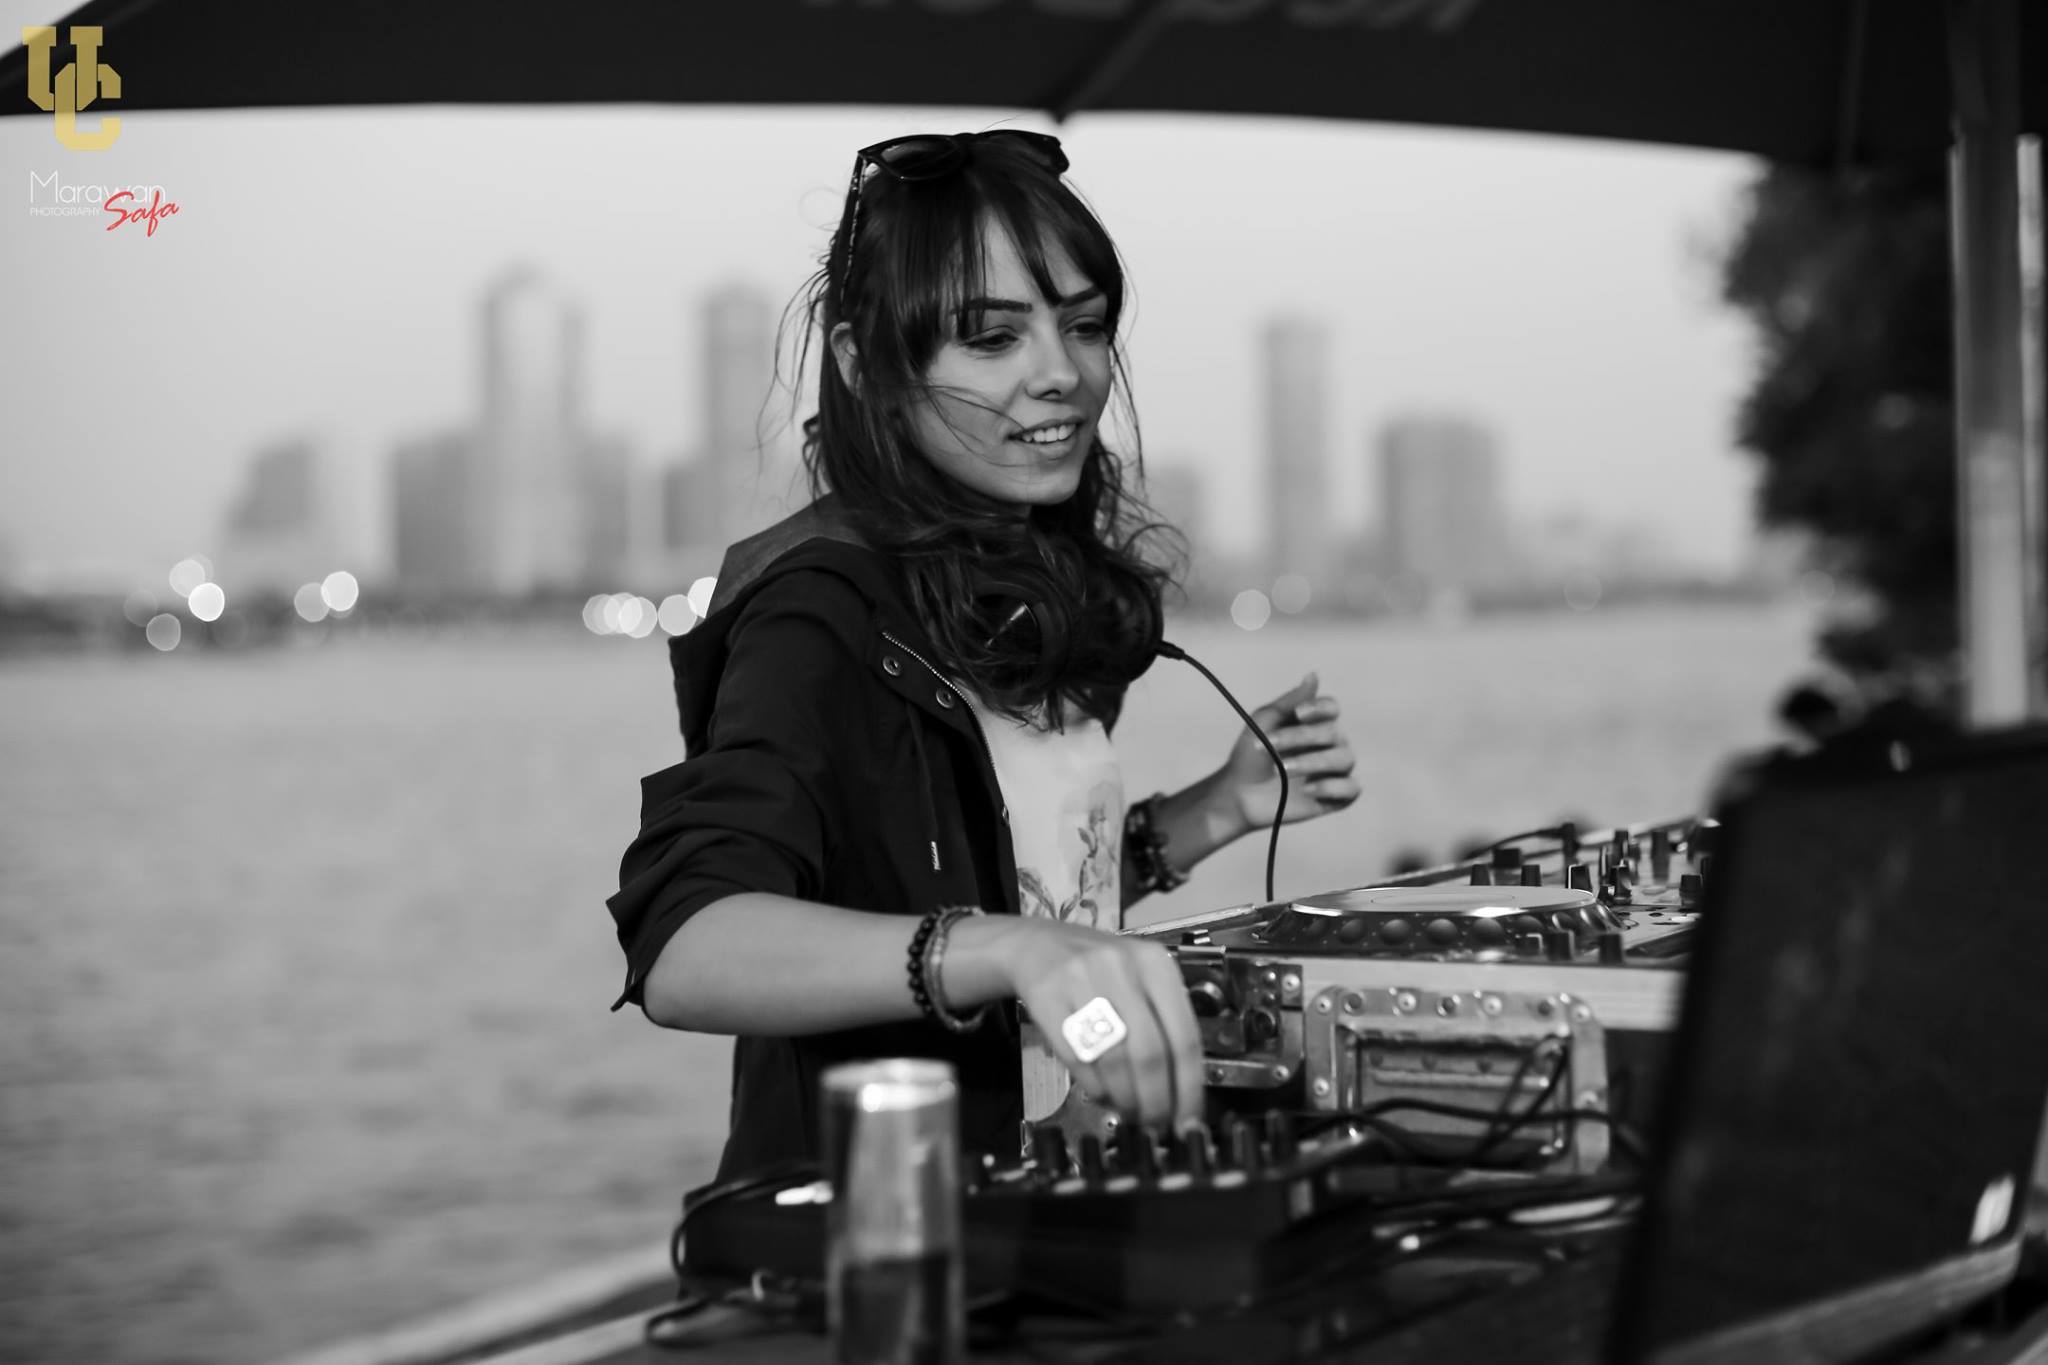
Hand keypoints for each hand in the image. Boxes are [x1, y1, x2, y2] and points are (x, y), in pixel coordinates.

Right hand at [954, 915, 1203, 1130]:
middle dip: (1156, 1100)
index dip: (1188, 1087)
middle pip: (1150, 1053)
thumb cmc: (1098, 969)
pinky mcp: (1049, 998)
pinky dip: (1095, 1086)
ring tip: (1130, 1110)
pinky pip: (1078, 1058)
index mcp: (1156, 964)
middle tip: (1156, 1122)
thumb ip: (1163, 1025)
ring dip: (1125, 1098)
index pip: (1184, 1036)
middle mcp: (1122, 967)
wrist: (1038, 944)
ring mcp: (1082, 981)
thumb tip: (1181, 1093)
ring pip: (1114, 1059)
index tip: (1188, 1118)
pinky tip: (1102, 1091)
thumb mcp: (1139, 979)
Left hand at [1218, 672, 1359, 830]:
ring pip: (1345, 758)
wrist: (1238, 795)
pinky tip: (1307, 789)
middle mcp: (1330, 745)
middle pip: (1334, 733)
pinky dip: (1332, 786)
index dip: (1320, 708)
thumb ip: (1291, 700)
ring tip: (1282, 769)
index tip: (1299, 713)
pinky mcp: (1337, 798)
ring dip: (1312, 761)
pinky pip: (1352, 788)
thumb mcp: (1265, 722)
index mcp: (1314, 724)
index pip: (1332, 708)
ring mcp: (1335, 771)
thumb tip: (1314, 674)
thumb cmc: (1249, 755)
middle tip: (1271, 745)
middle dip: (1301, 737)